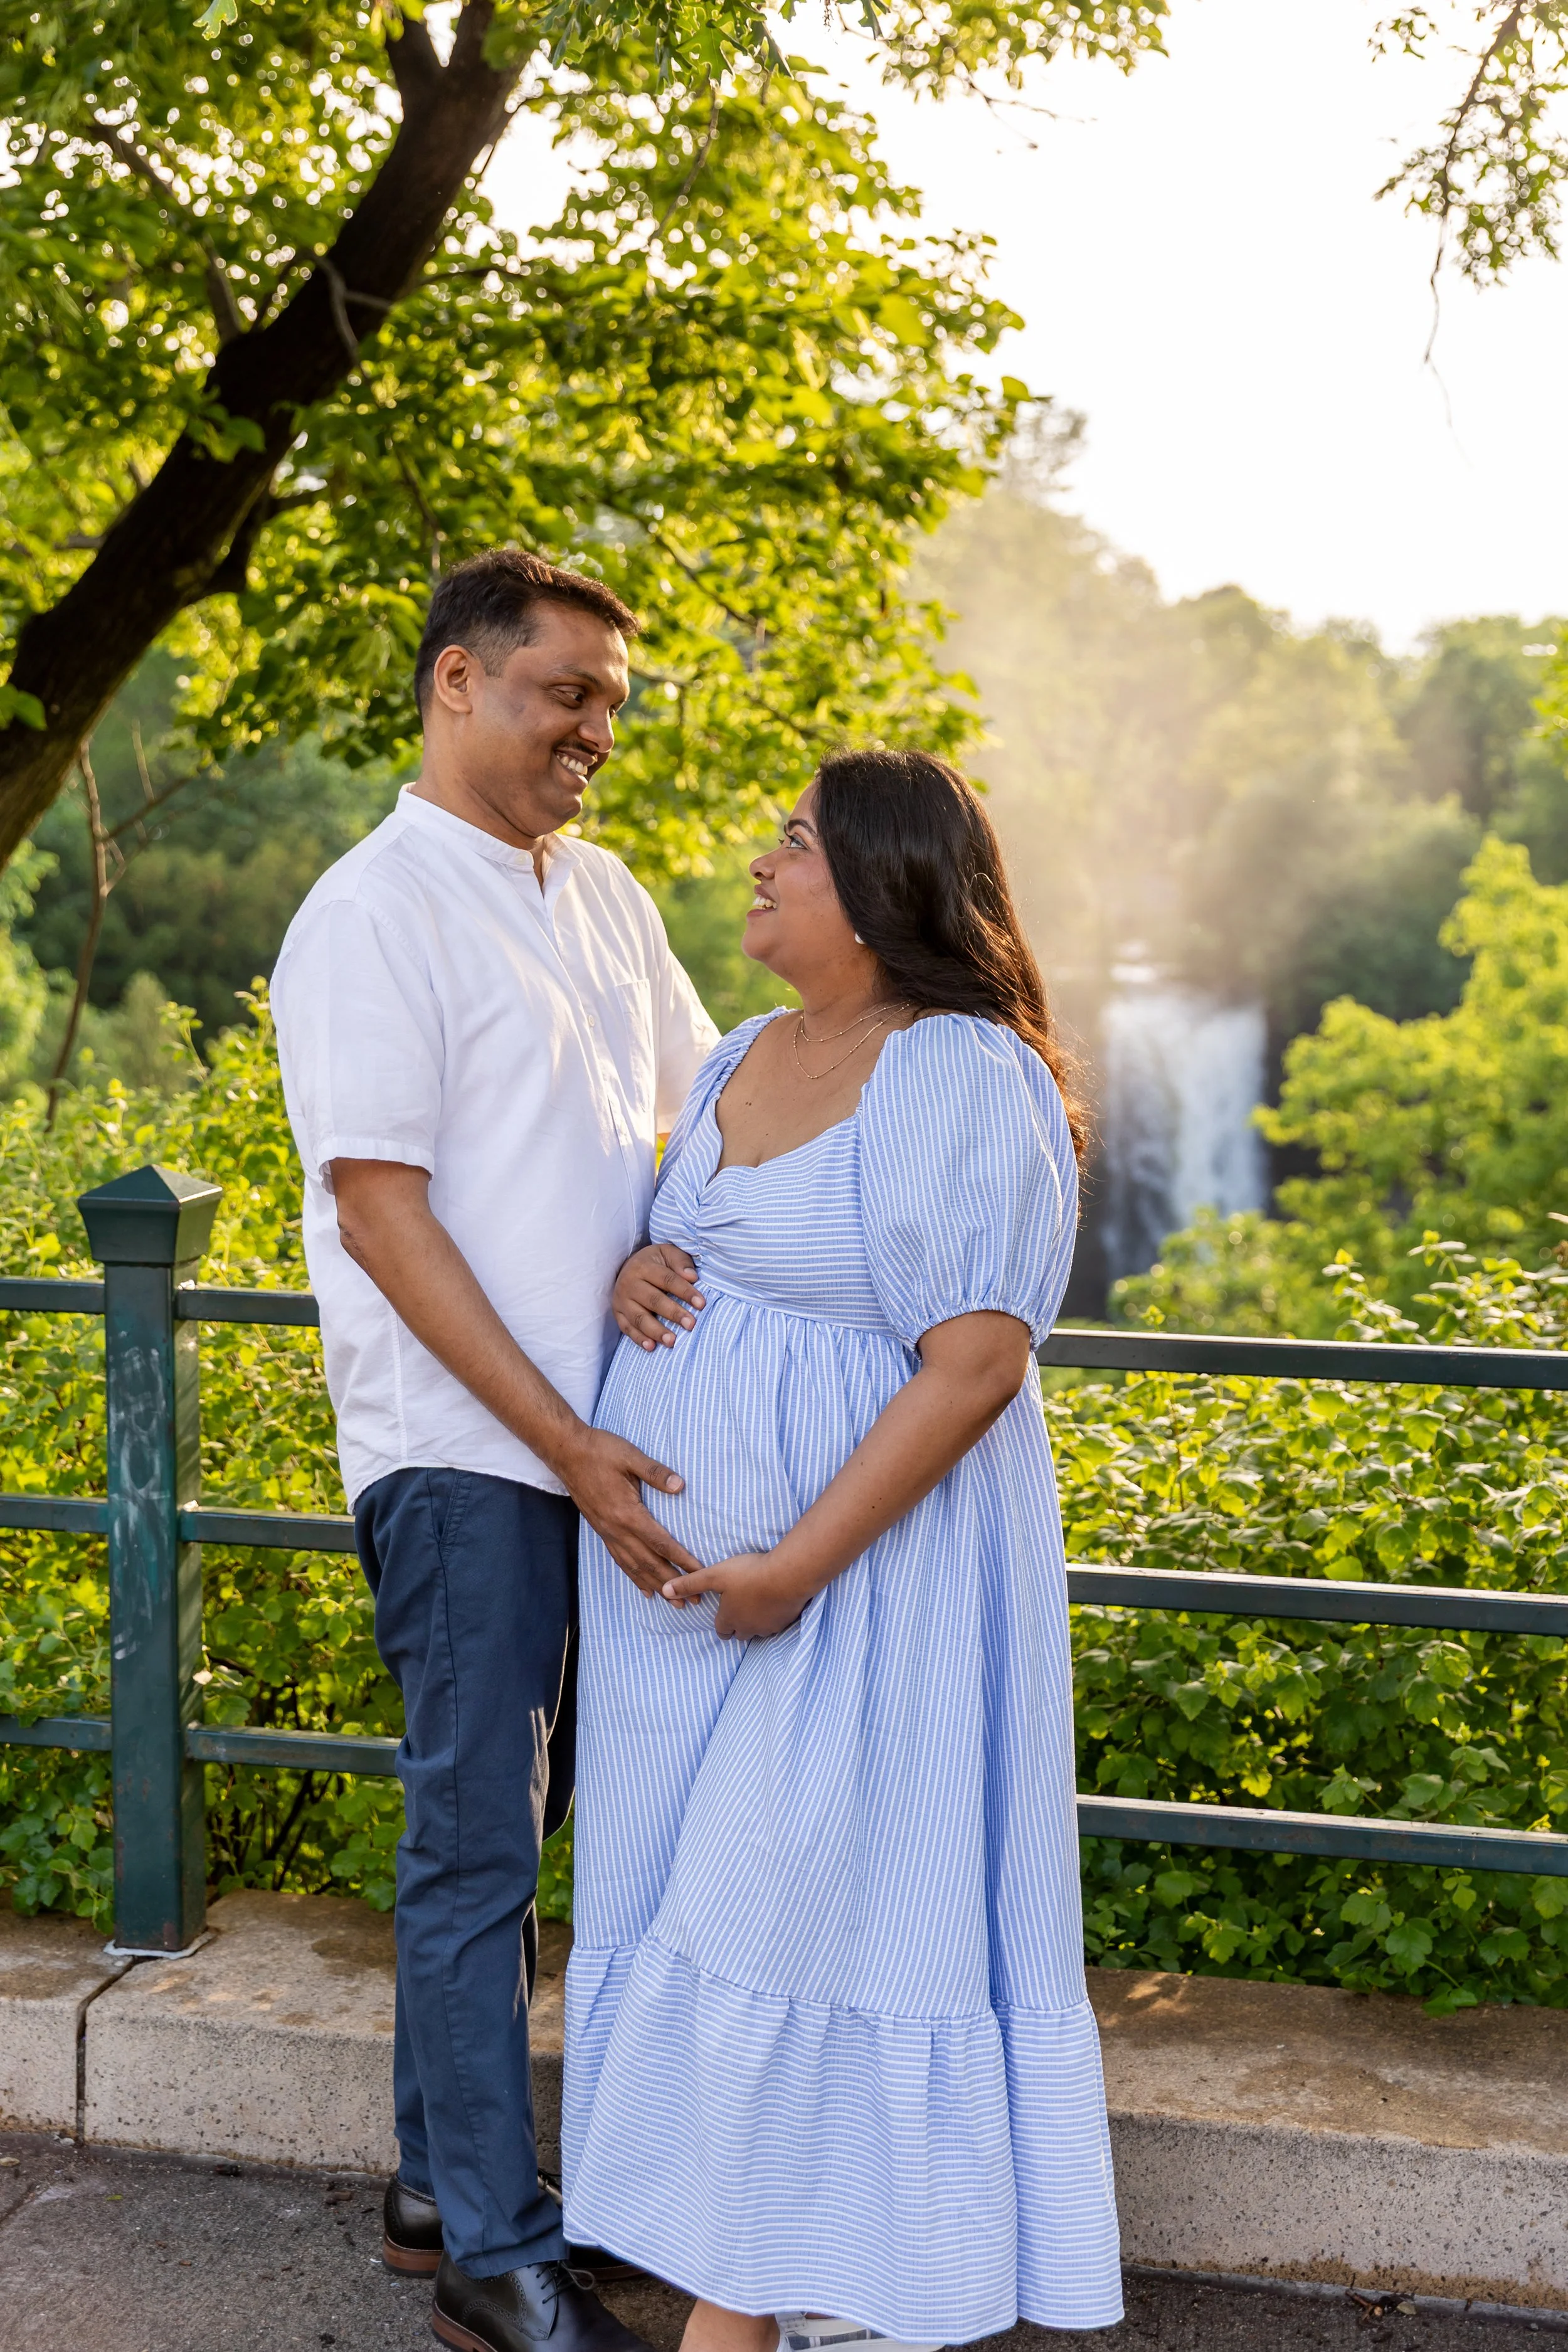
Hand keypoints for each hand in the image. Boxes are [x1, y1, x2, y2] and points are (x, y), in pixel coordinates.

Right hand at [556, 1426, 703, 1596]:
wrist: (566, 1453)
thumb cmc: (600, 1451)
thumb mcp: (630, 1456)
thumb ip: (655, 1472)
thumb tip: (680, 1486)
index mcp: (628, 1513)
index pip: (661, 1543)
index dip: (682, 1560)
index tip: (700, 1572)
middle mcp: (617, 1529)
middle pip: (649, 1563)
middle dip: (673, 1583)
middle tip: (694, 1600)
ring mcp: (608, 1533)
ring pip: (634, 1567)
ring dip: (656, 1586)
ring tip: (674, 1602)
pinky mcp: (602, 1531)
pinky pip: (620, 1560)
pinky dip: (634, 1577)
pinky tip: (645, 1588)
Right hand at [613, 1242, 706, 1351]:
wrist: (628, 1267)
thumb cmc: (655, 1262)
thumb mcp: (667, 1253)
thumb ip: (680, 1262)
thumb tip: (692, 1277)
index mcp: (643, 1266)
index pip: (667, 1280)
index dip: (685, 1291)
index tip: (701, 1304)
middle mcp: (629, 1283)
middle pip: (653, 1300)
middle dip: (673, 1313)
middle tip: (691, 1325)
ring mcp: (621, 1300)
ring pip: (639, 1317)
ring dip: (656, 1331)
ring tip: (672, 1341)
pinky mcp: (618, 1314)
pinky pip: (627, 1328)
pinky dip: (639, 1339)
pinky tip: (652, 1347)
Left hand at [660, 1550, 811, 1639]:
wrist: (788, 1575)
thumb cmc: (748, 1573)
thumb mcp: (714, 1575)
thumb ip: (690, 1583)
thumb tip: (664, 1591)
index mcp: (729, 1619)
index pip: (721, 1631)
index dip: (721, 1622)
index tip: (723, 1611)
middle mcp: (748, 1628)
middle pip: (739, 1634)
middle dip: (737, 1624)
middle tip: (738, 1608)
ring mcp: (768, 1627)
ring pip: (758, 1630)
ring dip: (755, 1621)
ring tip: (757, 1603)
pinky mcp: (785, 1621)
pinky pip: (775, 1624)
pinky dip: (773, 1615)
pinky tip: (775, 1600)